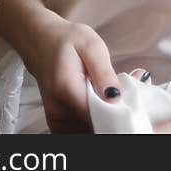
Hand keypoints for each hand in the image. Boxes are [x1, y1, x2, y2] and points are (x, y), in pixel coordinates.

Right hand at [26, 16, 122, 132]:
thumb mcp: (90, 45)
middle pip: (95, 127)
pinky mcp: (59, 126)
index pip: (97, 117)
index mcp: (66, 90)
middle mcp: (59, 112)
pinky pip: (82, 130)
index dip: (117, 113)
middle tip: (127, 95)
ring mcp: (57, 122)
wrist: (40, 43)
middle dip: (115, 116)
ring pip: (90, 130)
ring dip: (106, 119)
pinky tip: (101, 102)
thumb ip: (104, 72)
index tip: (130, 100)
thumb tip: (116, 98)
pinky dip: (96, 121)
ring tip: (112, 94)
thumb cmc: (66, 40)